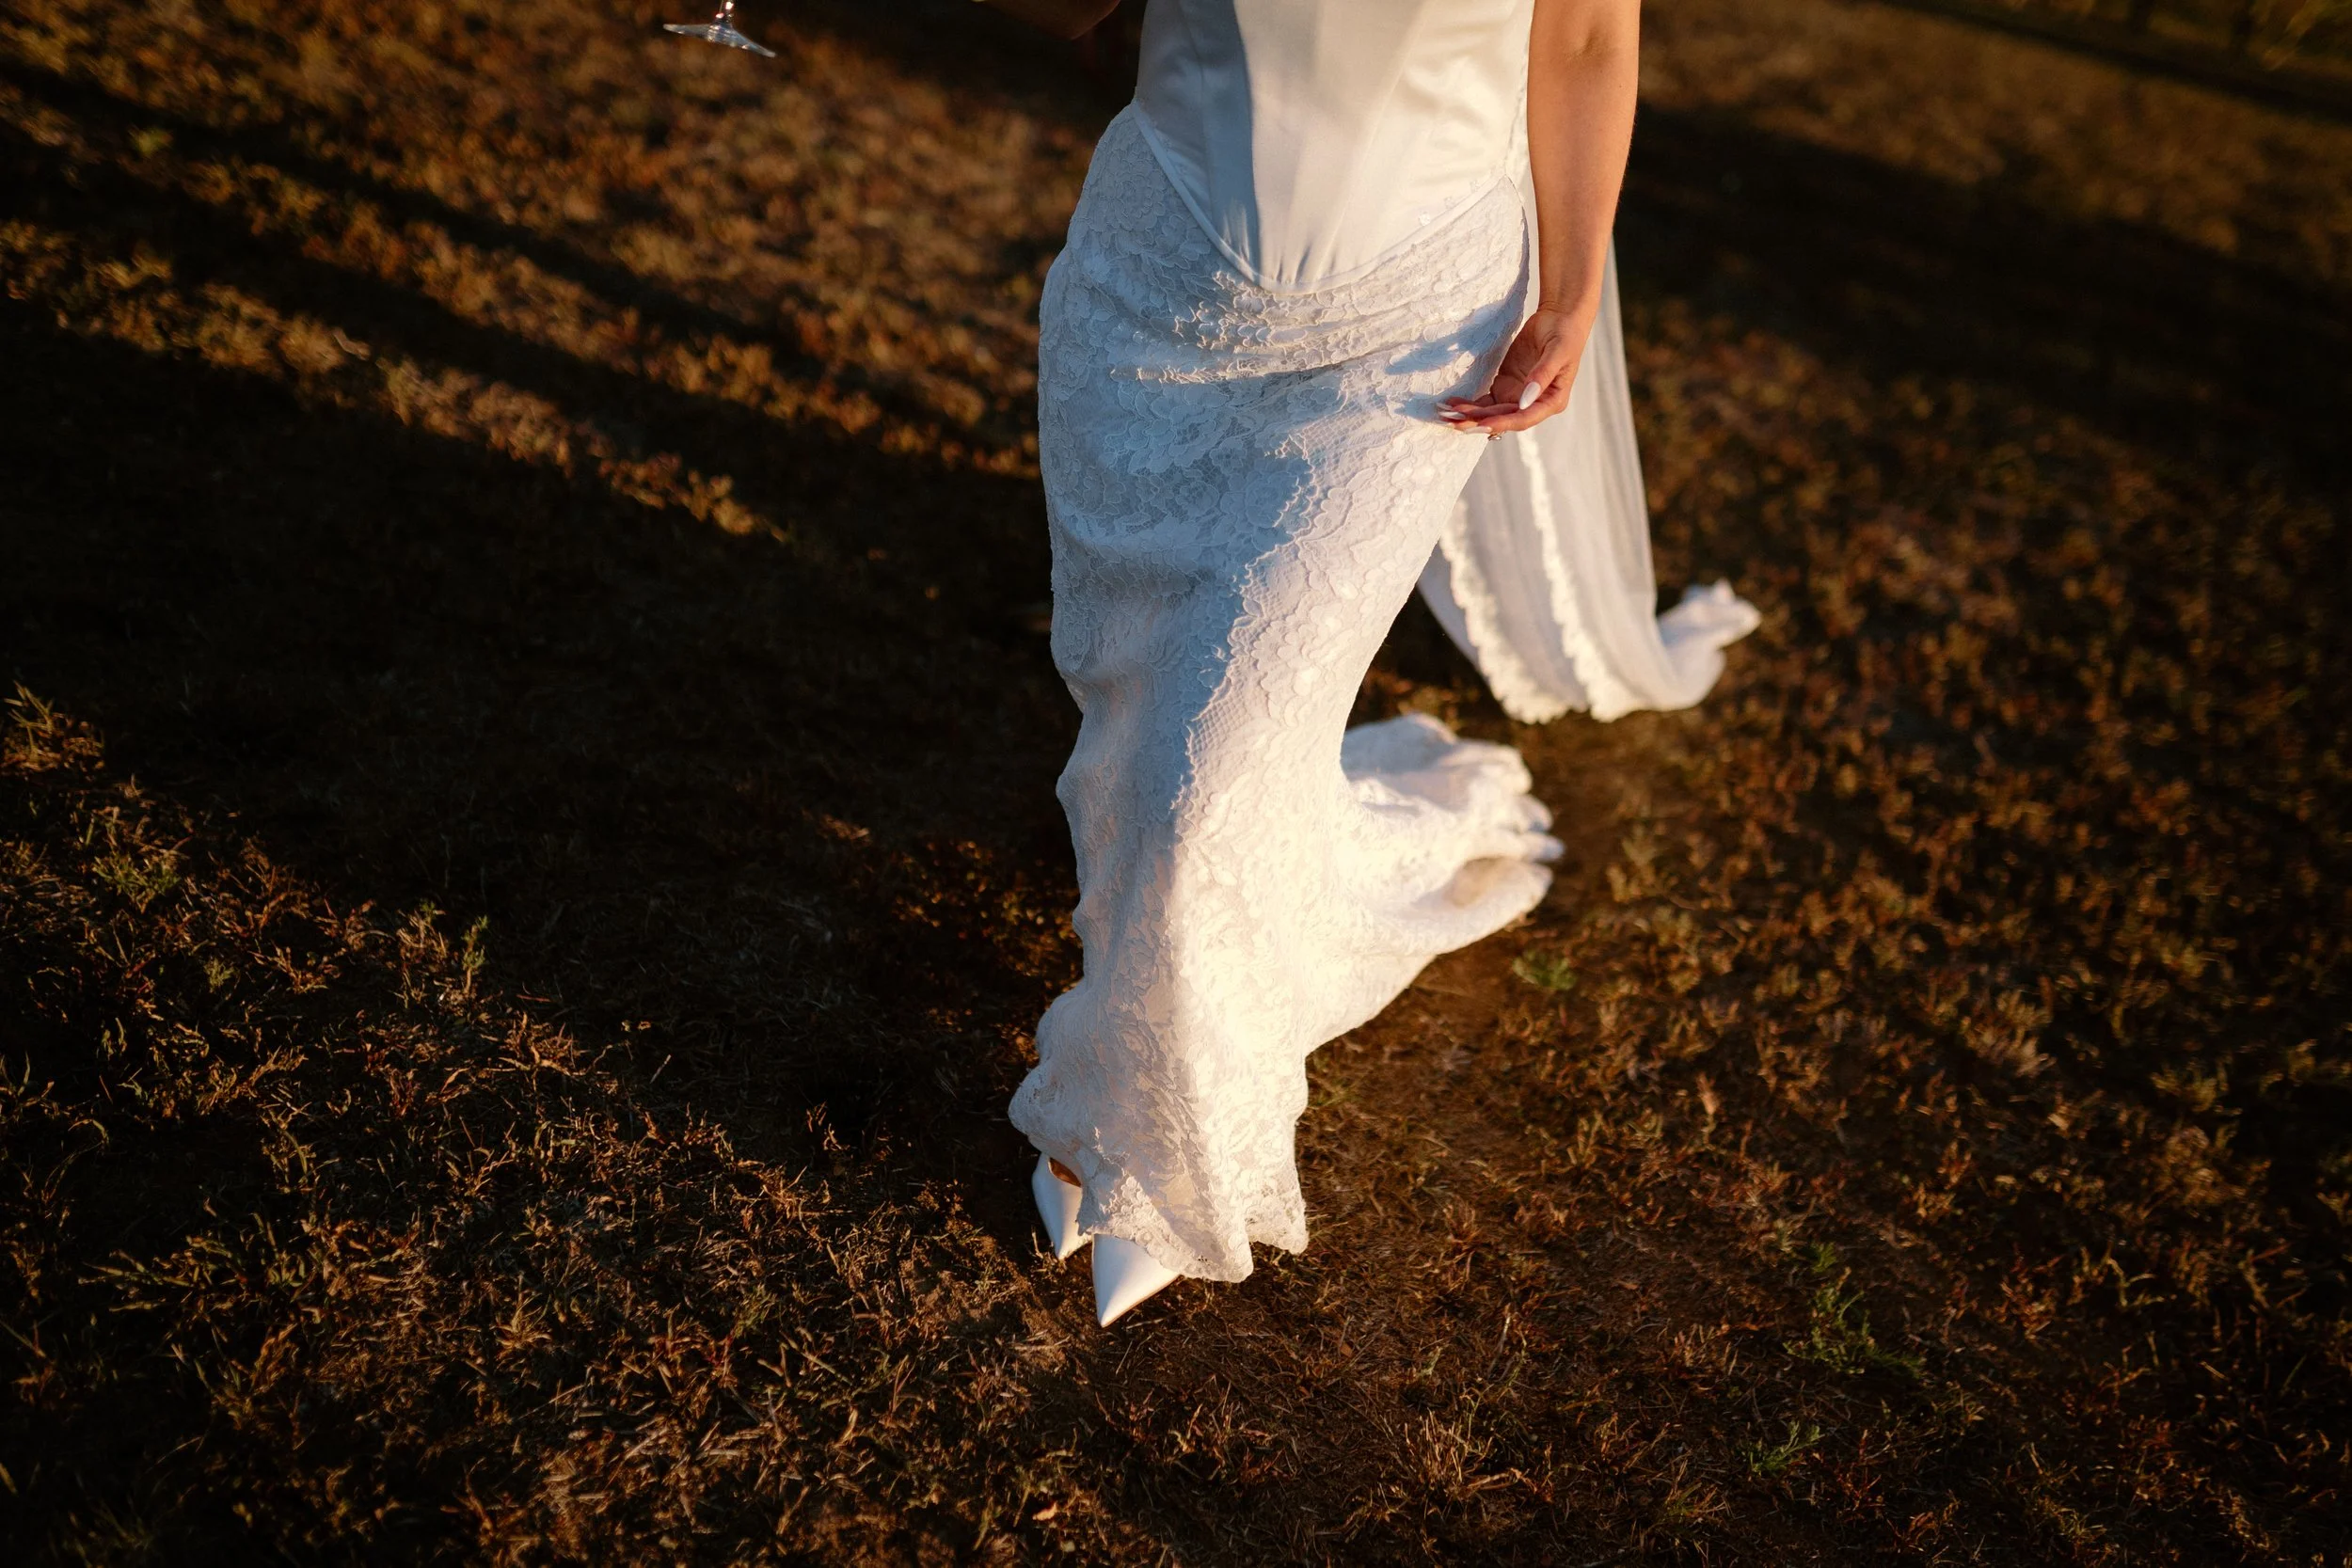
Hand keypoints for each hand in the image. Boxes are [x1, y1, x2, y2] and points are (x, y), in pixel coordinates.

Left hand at [1438, 305, 1590, 437]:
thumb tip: (1525, 401)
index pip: (1524, 418)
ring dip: (1470, 415)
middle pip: (1503, 418)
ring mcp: (1517, 396)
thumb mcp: (1558, 352)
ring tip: (1446, 415)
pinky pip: (1486, 401)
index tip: (1481, 424)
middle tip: (1455, 423)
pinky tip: (1453, 405)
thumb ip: (1542, 376)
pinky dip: (1470, 404)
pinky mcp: (1505, 386)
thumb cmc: (1565, 334)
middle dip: (1479, 421)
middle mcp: (1534, 405)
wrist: (1558, 317)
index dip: (1502, 422)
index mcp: (1552, 401)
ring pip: (1492, 412)